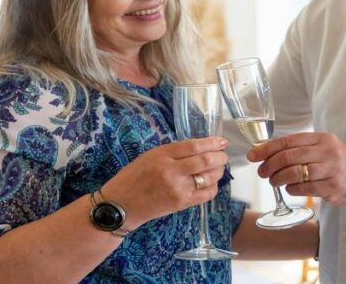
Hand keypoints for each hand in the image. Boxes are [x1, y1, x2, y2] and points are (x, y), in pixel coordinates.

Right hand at [102, 137, 228, 228]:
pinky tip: (212, 183)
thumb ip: (172, 152)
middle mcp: (172, 171)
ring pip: (208, 177)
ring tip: (219, 168)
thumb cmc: (133, 177)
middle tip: (224, 155)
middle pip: (205, 160)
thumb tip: (198, 148)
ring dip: (219, 171)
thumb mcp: (149, 156)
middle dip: (220, 157)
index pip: (194, 146)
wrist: (122, 204)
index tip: (222, 141)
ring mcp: (178, 189)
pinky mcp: (181, 204)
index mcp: (162, 155)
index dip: (212, 142)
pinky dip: (213, 187)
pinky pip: (206, 194)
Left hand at [247, 132, 345, 207]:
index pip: (288, 141)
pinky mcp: (332, 187)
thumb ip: (300, 147)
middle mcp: (327, 152)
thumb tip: (267, 151)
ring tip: (273, 181)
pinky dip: (291, 189)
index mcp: (321, 138)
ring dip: (278, 179)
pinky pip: (304, 188)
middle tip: (262, 172)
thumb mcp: (323, 147)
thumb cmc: (338, 162)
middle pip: (289, 157)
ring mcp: (330, 170)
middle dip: (269, 165)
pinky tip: (289, 189)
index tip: (253, 155)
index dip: (267, 148)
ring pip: (294, 173)